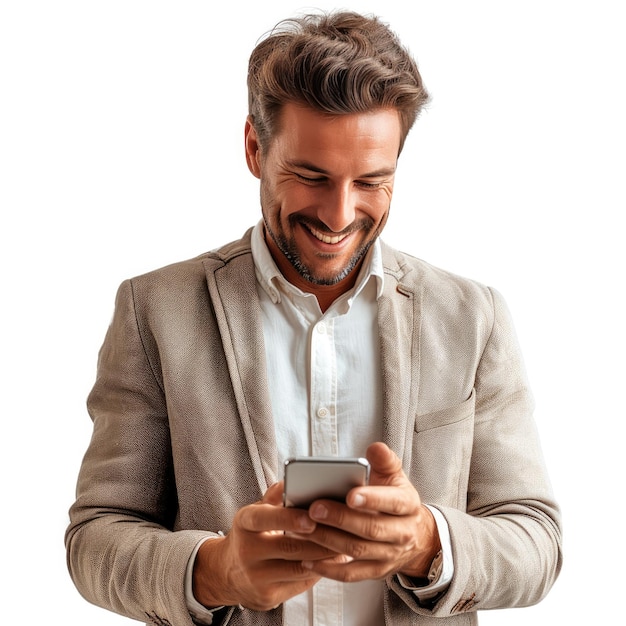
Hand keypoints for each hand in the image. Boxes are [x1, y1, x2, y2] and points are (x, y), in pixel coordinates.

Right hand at [192, 482, 337, 610]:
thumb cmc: (250, 536)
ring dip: (324, 556)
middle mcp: (246, 551)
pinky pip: (300, 584)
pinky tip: (332, 561)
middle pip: (288, 546)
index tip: (311, 517)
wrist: (228, 573)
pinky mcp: (268, 597)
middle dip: (319, 539)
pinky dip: (319, 571)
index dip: (288, 519)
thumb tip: (293, 480)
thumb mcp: (256, 512)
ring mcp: (256, 577)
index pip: (264, 518)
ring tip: (343, 544)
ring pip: (299, 567)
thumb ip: (275, 496)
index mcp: (244, 523)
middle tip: (341, 530)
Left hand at [300, 442, 440, 581]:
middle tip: (314, 508)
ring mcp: (389, 555)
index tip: (349, 494)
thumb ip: (384, 460)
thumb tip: (375, 448)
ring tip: (304, 527)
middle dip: (341, 519)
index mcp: (407, 505)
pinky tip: (307, 559)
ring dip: (328, 540)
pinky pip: (351, 575)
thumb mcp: (395, 476)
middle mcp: (402, 533)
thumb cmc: (394, 498)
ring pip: (357, 551)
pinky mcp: (375, 571)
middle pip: (371, 529)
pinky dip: (328, 569)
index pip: (393, 502)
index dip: (372, 500)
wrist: (415, 536)